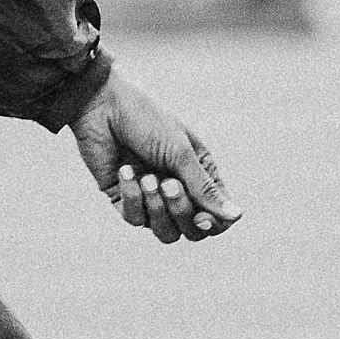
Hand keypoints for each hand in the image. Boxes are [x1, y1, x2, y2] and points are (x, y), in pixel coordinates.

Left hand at [65, 66, 240, 245]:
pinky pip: (134, 218)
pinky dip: (132, 197)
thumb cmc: (146, 121)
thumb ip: (205, 188)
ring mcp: (151, 196)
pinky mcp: (123, 198)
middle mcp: (178, 189)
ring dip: (157, 209)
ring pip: (165, 232)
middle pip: (193, 230)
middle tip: (169, 184)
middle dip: (182, 212)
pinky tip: (124, 171)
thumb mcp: (180, 153)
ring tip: (146, 178)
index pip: (217, 217)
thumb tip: (237, 216)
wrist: (101, 106)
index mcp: (199, 174)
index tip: (202, 216)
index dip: (213, 224)